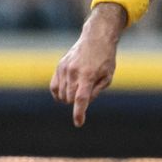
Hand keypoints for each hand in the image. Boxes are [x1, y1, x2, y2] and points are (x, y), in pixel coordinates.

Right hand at [50, 4, 125, 126]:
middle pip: (70, 99)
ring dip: (68, 97)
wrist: (96, 38)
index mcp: (88, 76)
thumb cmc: (105, 59)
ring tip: (80, 86)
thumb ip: (96, 91)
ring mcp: (64, 69)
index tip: (78, 123)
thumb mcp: (107, 76)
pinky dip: (58, 93)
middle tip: (87, 91)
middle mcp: (74, 73)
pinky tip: (66, 91)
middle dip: (77, 102)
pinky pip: (53, 87)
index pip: (81, 99)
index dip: (79, 113)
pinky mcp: (59, 67)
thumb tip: (83, 103)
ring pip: (61, 95)